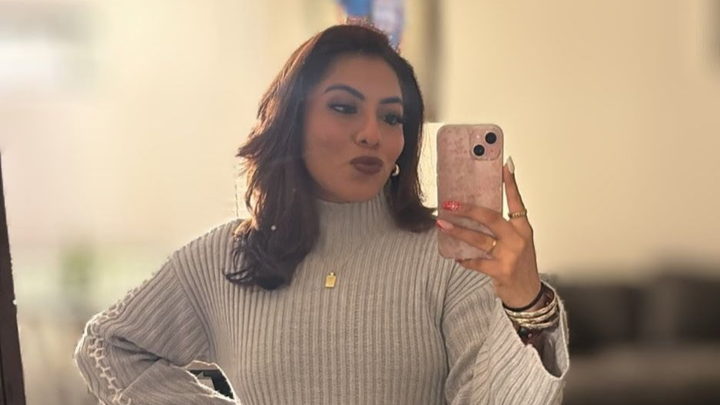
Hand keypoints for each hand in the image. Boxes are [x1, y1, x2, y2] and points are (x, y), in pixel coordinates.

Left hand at [436, 157, 542, 308]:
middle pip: (491, 218)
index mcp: (523, 227)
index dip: (510, 183)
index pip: (516, 200)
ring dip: (458, 231)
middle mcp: (518, 238)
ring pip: (479, 239)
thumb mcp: (517, 242)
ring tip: (442, 224)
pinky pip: (476, 261)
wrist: (528, 293)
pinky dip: (464, 259)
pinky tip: (456, 256)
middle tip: (450, 203)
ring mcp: (510, 255)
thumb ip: (502, 227)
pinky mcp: (501, 271)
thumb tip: (476, 210)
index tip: (503, 166)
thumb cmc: (520, 264)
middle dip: (468, 209)